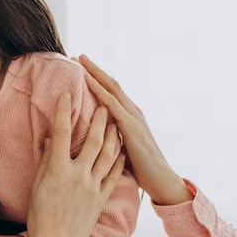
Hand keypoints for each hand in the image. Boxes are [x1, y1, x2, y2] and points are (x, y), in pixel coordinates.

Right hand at [27, 93, 126, 236]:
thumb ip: (46, 161)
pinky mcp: (101, 199)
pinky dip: (118, 161)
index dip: (63, 112)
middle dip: (98, 119)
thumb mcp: (37, 187)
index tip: (66, 95)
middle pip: (91, 141)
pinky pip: (114, 176)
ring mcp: (92, 187)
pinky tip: (121, 151)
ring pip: (107, 155)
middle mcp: (77, 175)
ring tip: (115, 121)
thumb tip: (49, 139)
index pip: (60, 134)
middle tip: (103, 102)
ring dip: (112, 136)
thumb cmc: (40, 217)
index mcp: (57, 170)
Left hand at [78, 54, 192, 205]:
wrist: (160, 181)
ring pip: (112, 89)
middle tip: (76, 55)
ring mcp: (134, 118)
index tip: (78, 67)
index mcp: (128, 116)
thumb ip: (107, 137)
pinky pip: (113, 105)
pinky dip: (100, 91)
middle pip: (111, 84)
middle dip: (94, 69)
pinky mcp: (132, 128)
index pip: (110, 91)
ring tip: (80, 61)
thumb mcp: (118, 148)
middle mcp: (132, 112)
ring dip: (95, 73)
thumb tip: (86, 136)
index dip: (95, 78)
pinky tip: (89, 81)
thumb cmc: (138, 169)